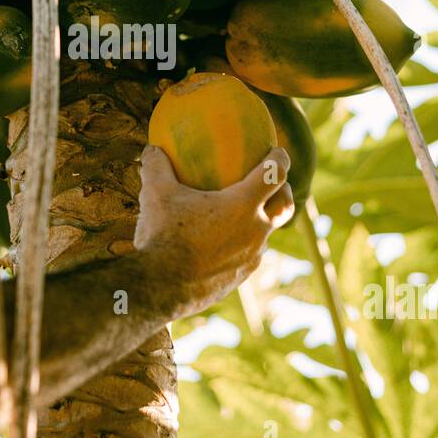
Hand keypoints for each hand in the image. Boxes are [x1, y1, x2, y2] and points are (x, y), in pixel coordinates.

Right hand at [133, 144, 292, 306]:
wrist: (160, 288)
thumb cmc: (162, 235)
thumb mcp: (155, 194)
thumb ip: (157, 167)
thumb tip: (152, 149)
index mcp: (243, 204)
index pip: (274, 174)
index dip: (280, 159)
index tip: (278, 152)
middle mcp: (255, 231)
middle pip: (285, 207)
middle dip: (285, 192)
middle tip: (276, 185)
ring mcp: (250, 257)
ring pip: (265, 235)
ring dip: (260, 222)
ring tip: (243, 216)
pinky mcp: (240, 277)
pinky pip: (247, 256)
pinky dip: (241, 245)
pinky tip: (221, 244)